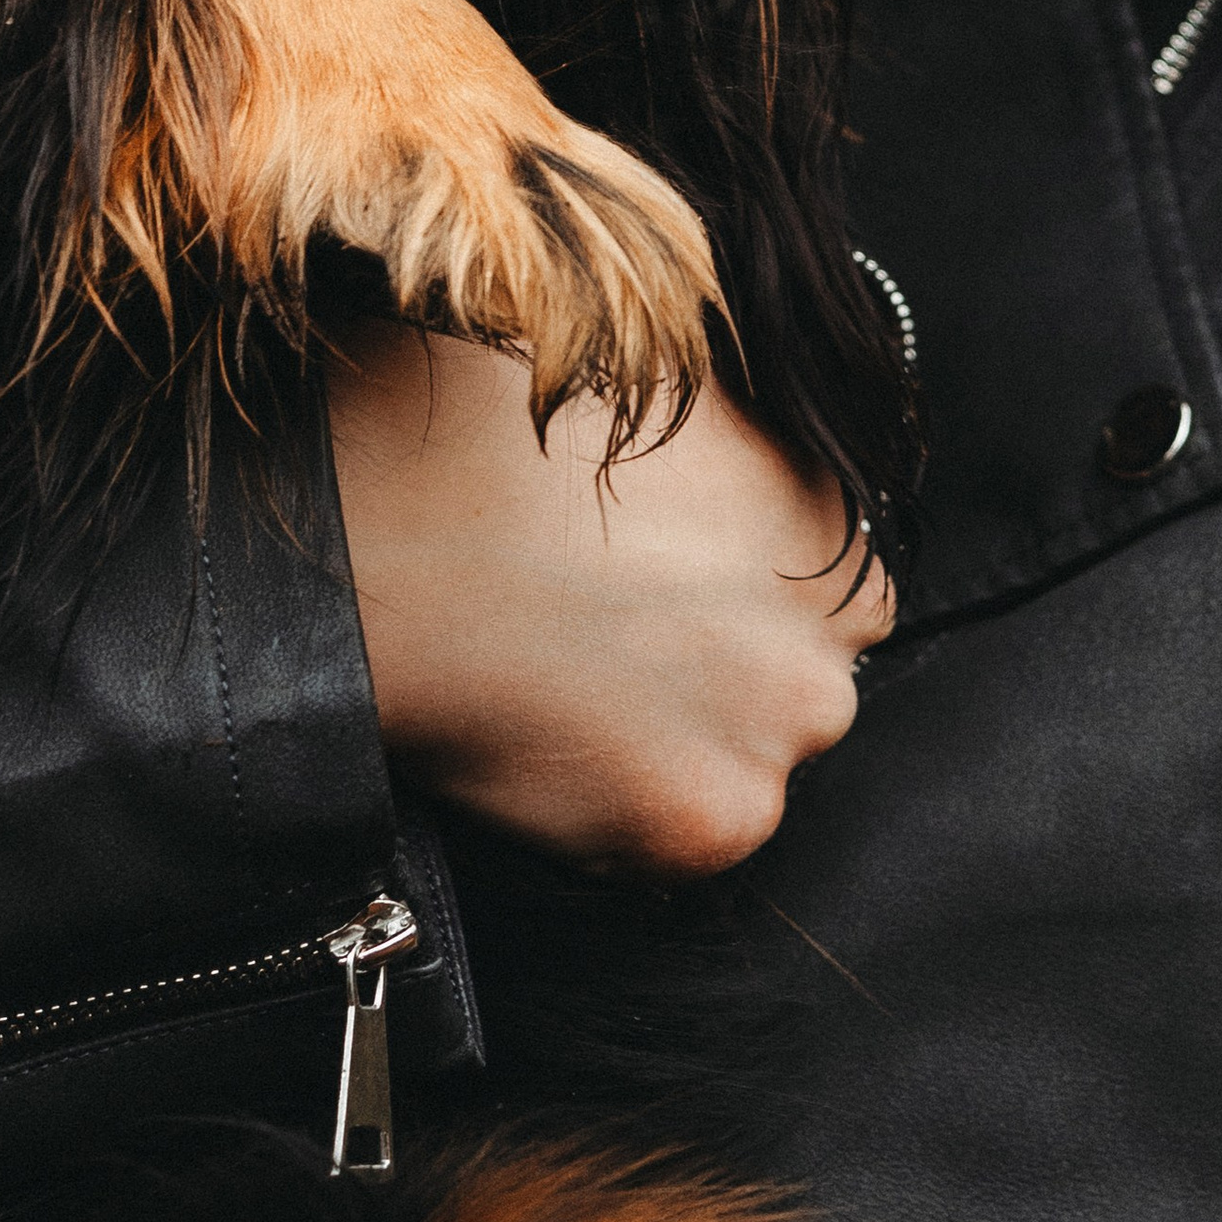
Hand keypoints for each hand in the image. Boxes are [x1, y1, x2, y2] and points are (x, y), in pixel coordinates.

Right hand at [326, 320, 890, 874]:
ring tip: (565, 685)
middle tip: (611, 642)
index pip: (828, 582)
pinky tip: (545, 737)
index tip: (673, 585)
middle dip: (721, 673)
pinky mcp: (701, 830)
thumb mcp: (647, 387)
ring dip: (675, 745)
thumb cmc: (496, 440)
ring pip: (738, 765)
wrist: (392, 540)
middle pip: (794, 682)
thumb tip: (741, 446)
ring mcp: (769, 747)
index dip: (745, 585)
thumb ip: (729, 437)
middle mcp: (825, 644)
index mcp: (825, 526)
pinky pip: (673, 834)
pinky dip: (619, 806)